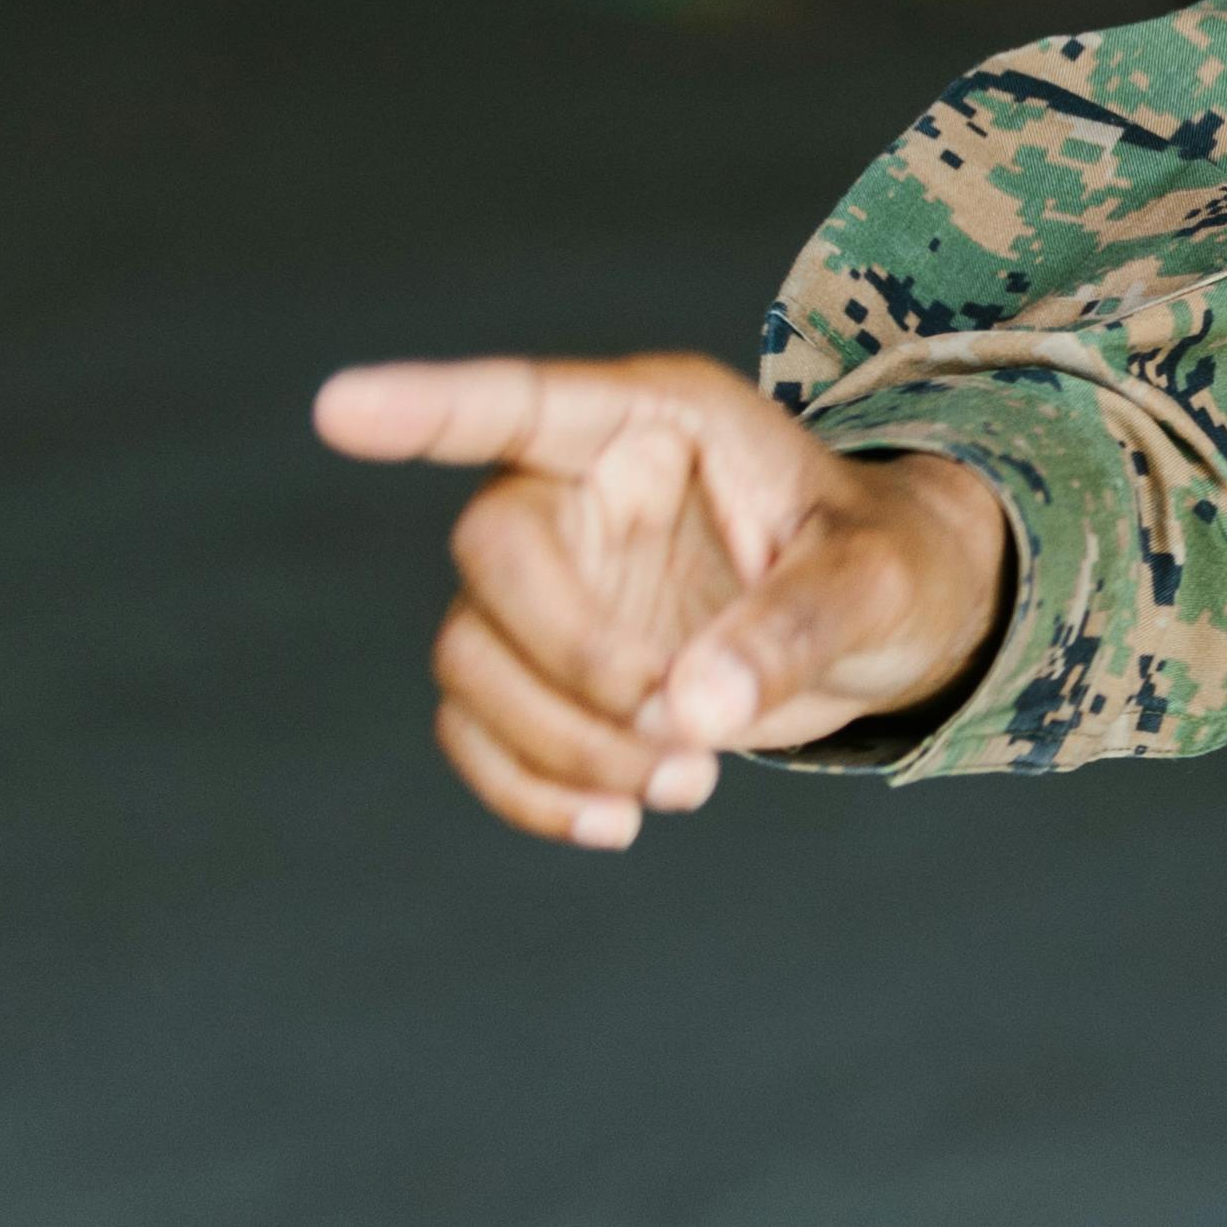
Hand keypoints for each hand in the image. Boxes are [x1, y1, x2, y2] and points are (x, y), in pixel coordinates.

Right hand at [313, 353, 1009, 847]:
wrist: (888, 626)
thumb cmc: (888, 564)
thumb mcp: (876, 582)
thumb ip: (794, 628)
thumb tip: (691, 712)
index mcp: (654, 422)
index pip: (520, 402)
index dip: (428, 407)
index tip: (339, 411)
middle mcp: (579, 489)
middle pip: (490, 556)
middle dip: (573, 662)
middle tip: (681, 733)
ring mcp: (552, 581)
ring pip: (471, 659)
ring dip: (562, 745)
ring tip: (687, 787)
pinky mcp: (544, 669)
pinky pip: (476, 730)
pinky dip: (532, 791)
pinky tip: (617, 824)